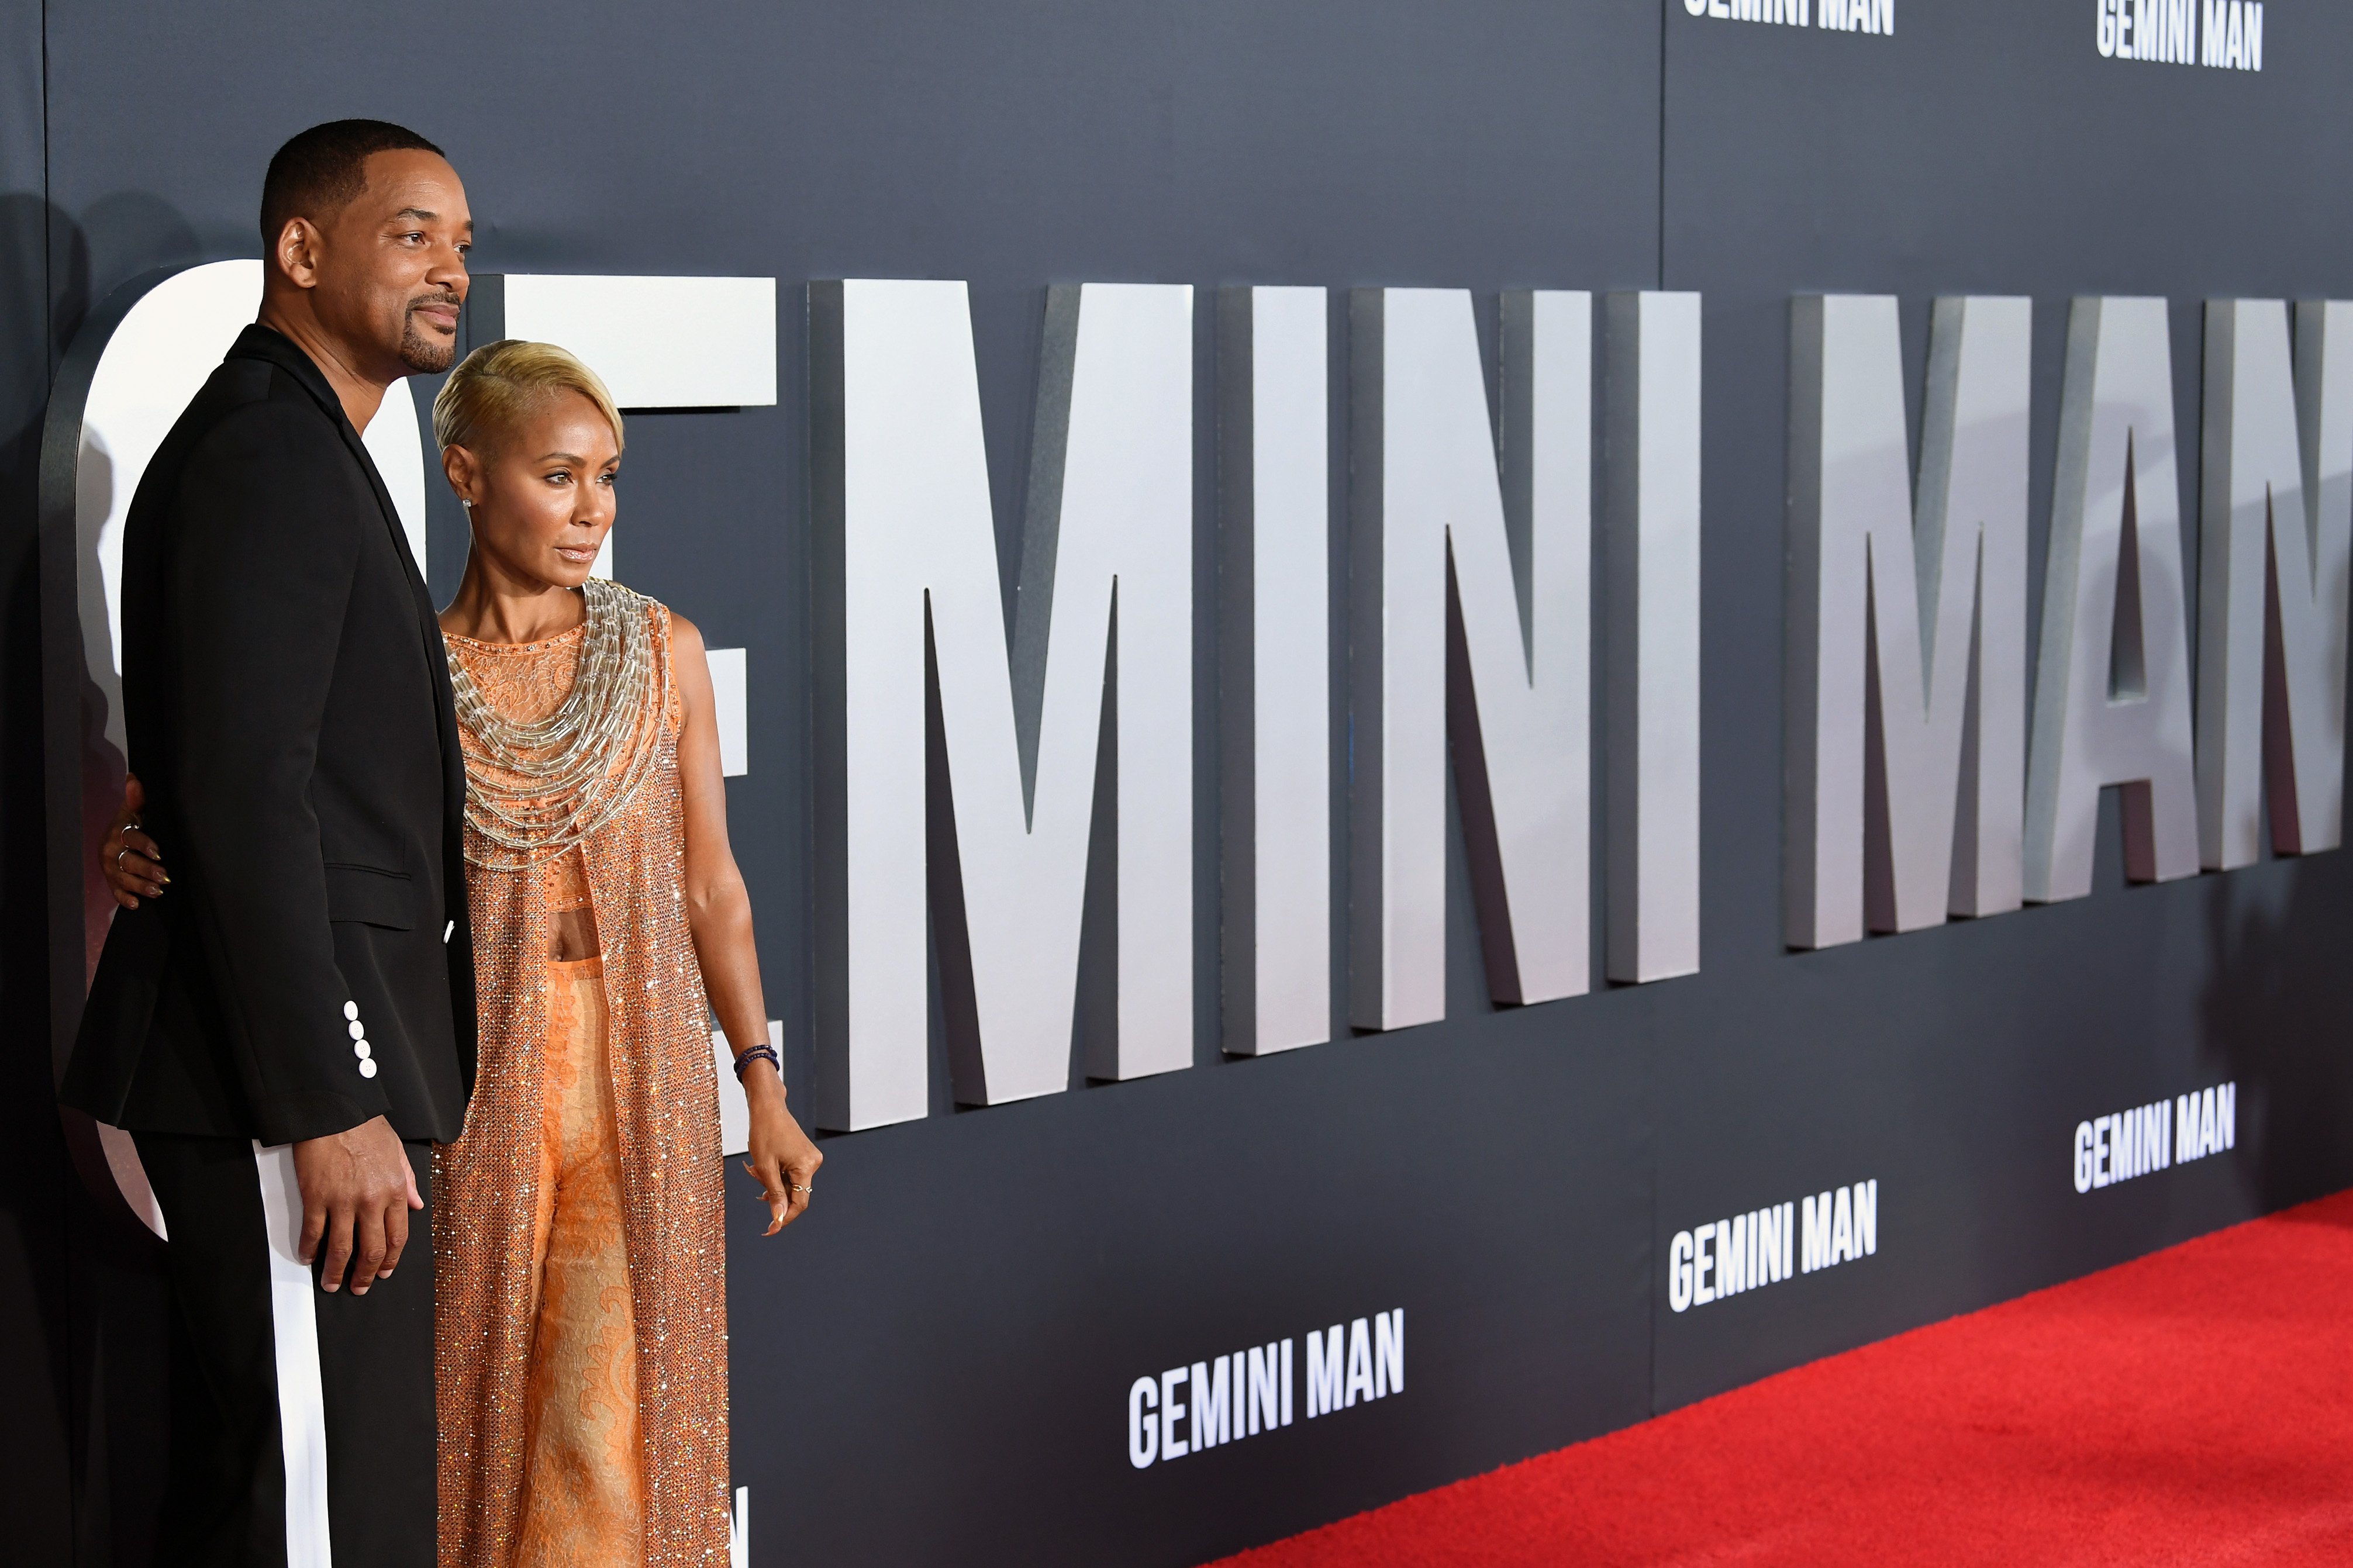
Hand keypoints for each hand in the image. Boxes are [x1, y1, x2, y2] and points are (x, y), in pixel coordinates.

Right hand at [101, 774, 168, 908]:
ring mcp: (110, 868)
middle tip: (165, 876)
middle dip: (146, 870)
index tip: (158, 853)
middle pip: (129, 862)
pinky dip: (125, 899)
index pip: (131, 839)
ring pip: (124, 879)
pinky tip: (136, 904)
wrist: (113, 839)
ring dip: (140, 886)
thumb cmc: (131, 823)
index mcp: (119, 832)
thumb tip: (134, 778)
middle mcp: (112, 851)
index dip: (144, 845)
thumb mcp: (133, 810)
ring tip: (157, 891)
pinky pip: (116, 892)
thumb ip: (136, 799)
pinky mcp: (112, 881)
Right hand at [291, 1115, 421, 1293]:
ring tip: (331, 1284)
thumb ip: (406, 1182)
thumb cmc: (365, 1127)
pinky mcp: (316, 1198)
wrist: (336, 1111)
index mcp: (394, 1191)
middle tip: (358, 1288)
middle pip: (371, 1250)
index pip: (397, 1236)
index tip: (384, 1272)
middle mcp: (371, 1201)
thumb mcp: (397, 1152)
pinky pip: (313, 1232)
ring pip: (341, 1249)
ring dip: (335, 1271)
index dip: (391, 1259)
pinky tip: (308, 1258)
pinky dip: (310, 1249)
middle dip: (365, 1275)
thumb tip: (416, 1206)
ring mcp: (342, 1202)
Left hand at [740, 1064, 820, 1235]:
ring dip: (774, 1185)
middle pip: (795, 1193)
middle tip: (757, 1191)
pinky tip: (765, 1168)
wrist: (767, 1106)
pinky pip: (791, 1174)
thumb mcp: (765, 1167)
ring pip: (791, 1184)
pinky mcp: (804, 1155)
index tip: (769, 1230)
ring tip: (757, 1172)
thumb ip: (774, 1194)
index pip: (799, 1202)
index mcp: (806, 1166)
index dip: (784, 1218)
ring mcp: (809, 1158)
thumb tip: (778, 1219)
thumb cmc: (764, 1132)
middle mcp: (813, 1162)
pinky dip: (777, 1176)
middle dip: (775, 1196)